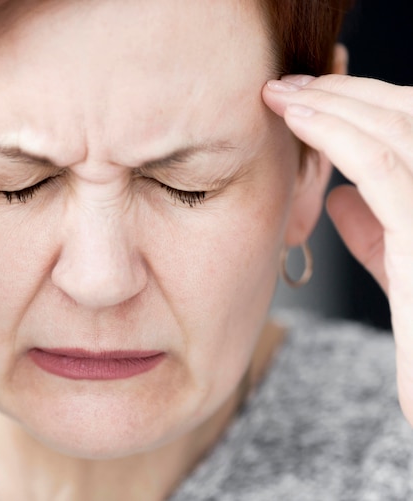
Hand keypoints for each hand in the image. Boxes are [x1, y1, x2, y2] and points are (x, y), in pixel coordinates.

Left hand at [263, 74, 412, 422]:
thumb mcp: (404, 276)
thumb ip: (379, 233)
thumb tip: (340, 200)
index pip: (412, 128)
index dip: (362, 104)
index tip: (310, 98)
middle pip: (407, 115)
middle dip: (343, 92)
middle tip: (288, 84)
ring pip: (393, 129)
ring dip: (331, 103)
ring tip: (282, 94)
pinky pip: (379, 167)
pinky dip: (336, 134)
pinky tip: (299, 119)